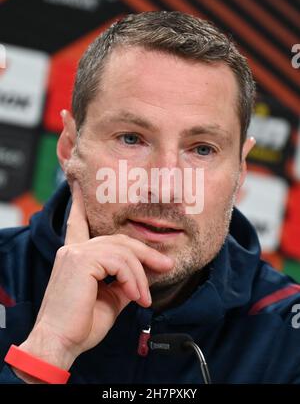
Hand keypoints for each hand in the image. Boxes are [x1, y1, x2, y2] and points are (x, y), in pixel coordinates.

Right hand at [16, 181, 173, 376]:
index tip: (79, 187)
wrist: (60, 345)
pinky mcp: (81, 260)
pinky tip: (136, 295)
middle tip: (166, 264)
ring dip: (140, 275)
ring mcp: (76, 252)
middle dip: (145, 253)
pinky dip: (133, 279)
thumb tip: (141, 279)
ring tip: (144, 297)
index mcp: (75, 256)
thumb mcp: (109, 300)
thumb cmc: (80, 326)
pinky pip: (120, 262)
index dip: (79, 206)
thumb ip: (123, 284)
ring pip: (123, 251)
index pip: (79, 224)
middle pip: (118, 240)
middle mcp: (74, 249)